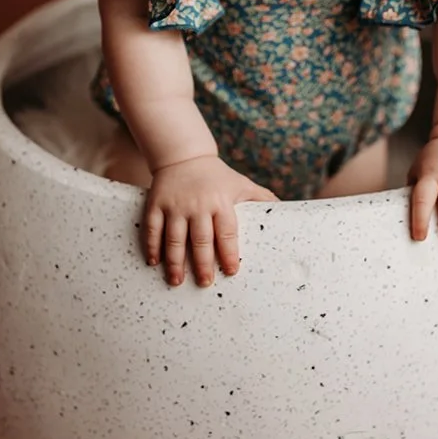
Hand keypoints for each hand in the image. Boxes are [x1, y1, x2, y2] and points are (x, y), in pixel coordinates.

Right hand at [144, 155, 277, 287]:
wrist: (184, 155)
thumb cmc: (217, 176)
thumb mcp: (241, 183)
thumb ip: (261, 198)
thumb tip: (284, 211)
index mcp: (221, 202)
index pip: (227, 232)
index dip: (229, 253)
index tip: (231, 272)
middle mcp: (198, 205)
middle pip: (201, 239)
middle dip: (203, 264)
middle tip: (205, 283)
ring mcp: (176, 205)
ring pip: (175, 238)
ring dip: (175, 262)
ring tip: (177, 281)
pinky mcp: (157, 204)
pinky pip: (153, 228)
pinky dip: (153, 246)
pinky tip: (154, 263)